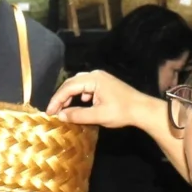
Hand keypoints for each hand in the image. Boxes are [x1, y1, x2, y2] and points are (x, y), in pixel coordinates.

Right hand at [48, 70, 164, 133]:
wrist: (142, 110)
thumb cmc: (122, 112)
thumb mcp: (98, 116)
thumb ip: (78, 115)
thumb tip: (60, 116)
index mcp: (93, 79)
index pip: (68, 87)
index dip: (57, 100)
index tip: (49, 112)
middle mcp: (95, 75)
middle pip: (72, 83)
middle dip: (61, 97)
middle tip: (53, 111)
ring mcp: (101, 78)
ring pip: (78, 84)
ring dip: (70, 96)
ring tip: (64, 109)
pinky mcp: (105, 84)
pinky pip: (86, 87)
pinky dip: (79, 95)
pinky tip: (81, 104)